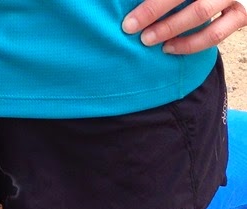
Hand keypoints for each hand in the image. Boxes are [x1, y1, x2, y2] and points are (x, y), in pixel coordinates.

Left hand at [122, 0, 246, 53]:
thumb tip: (131, 1)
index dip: (151, 5)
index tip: (129, 20)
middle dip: (154, 12)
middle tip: (132, 28)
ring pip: (200, 13)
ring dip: (170, 29)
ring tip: (148, 40)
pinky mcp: (242, 15)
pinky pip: (215, 34)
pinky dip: (190, 45)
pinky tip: (170, 48)